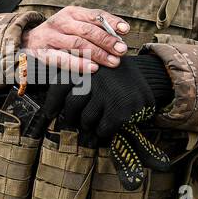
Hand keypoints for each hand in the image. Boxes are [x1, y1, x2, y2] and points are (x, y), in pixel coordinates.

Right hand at [20, 6, 129, 75]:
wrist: (27, 42)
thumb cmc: (59, 34)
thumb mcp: (74, 25)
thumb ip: (94, 28)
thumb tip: (121, 34)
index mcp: (71, 13)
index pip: (95, 15)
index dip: (111, 22)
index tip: (125, 30)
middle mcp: (61, 22)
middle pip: (87, 30)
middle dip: (107, 40)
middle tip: (121, 50)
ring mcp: (51, 37)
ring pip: (77, 44)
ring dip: (97, 54)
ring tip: (112, 61)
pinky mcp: (44, 53)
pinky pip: (63, 59)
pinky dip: (79, 64)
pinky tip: (92, 68)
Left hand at [59, 53, 173, 145]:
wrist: (149, 76)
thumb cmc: (115, 77)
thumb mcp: (95, 70)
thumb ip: (75, 81)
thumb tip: (51, 107)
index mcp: (85, 65)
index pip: (59, 86)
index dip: (51, 104)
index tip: (48, 115)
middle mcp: (94, 77)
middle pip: (71, 105)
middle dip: (70, 119)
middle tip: (71, 125)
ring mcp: (107, 93)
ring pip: (86, 119)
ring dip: (87, 127)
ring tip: (90, 128)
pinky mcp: (119, 108)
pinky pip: (102, 128)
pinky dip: (102, 133)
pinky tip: (104, 130)